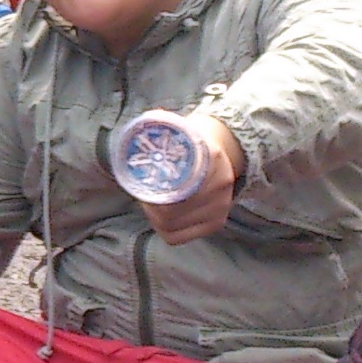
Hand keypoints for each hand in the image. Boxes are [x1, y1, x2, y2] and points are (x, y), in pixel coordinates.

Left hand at [129, 114, 245, 245]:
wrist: (221, 149)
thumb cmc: (189, 141)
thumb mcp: (177, 129)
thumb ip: (159, 125)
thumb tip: (139, 127)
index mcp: (211, 157)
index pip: (178, 190)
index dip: (154, 195)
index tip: (143, 188)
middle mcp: (221, 184)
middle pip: (173, 213)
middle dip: (152, 207)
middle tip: (144, 197)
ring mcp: (222, 206)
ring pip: (175, 227)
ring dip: (157, 219)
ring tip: (152, 205)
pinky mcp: (218, 222)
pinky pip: (182, 237)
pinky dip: (167, 230)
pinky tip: (162, 217)